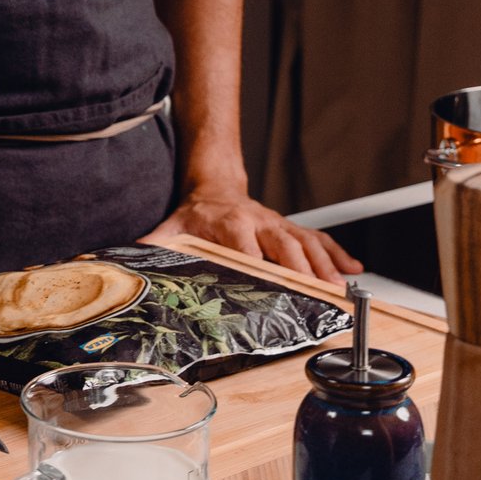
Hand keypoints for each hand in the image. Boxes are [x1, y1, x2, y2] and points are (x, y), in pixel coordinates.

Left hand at [141, 192, 361, 286]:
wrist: (214, 186)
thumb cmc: (195, 215)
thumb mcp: (171, 228)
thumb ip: (154, 246)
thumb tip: (126, 263)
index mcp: (230, 223)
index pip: (246, 247)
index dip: (258, 265)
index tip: (269, 284)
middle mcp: (259, 222)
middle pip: (284, 246)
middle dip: (302, 269)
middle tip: (318, 292)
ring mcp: (279, 224)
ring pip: (307, 243)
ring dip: (326, 265)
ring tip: (341, 287)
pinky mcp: (292, 227)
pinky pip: (319, 239)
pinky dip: (338, 253)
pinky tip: (353, 269)